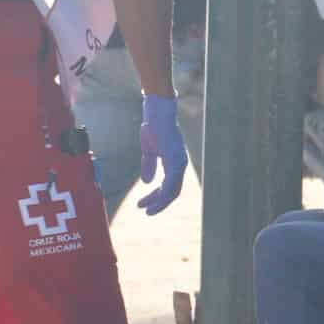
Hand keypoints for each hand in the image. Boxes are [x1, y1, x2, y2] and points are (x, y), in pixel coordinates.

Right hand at [138, 93, 188, 215]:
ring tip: (147, 210)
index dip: (157, 198)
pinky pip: (170, 183)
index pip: (169, 186)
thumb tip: (148, 182)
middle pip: (172, 192)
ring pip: (172, 191)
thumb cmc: (153, 127)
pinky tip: (152, 201)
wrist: (156, 111)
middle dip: (159, 203)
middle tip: (146, 212)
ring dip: (160, 203)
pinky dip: (161, 195)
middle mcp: (180, 164)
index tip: (143, 205)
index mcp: (175, 163)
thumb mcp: (149, 150)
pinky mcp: (174, 159)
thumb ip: (149, 165)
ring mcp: (178, 162)